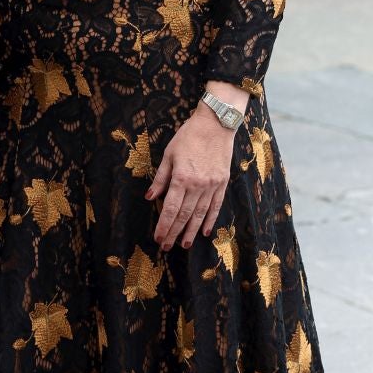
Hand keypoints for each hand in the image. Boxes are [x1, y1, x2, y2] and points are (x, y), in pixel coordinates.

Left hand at [147, 103, 237, 249]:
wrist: (216, 124)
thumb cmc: (188, 137)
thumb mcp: (169, 154)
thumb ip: (160, 178)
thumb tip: (149, 197)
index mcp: (182, 178)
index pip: (170, 208)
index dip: (164, 226)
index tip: (158, 238)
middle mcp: (198, 185)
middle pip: (184, 215)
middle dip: (174, 233)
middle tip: (167, 247)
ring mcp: (212, 185)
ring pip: (200, 214)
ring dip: (191, 231)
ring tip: (185, 244)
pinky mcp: (222, 183)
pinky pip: (215, 206)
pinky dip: (209, 220)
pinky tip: (204, 231)